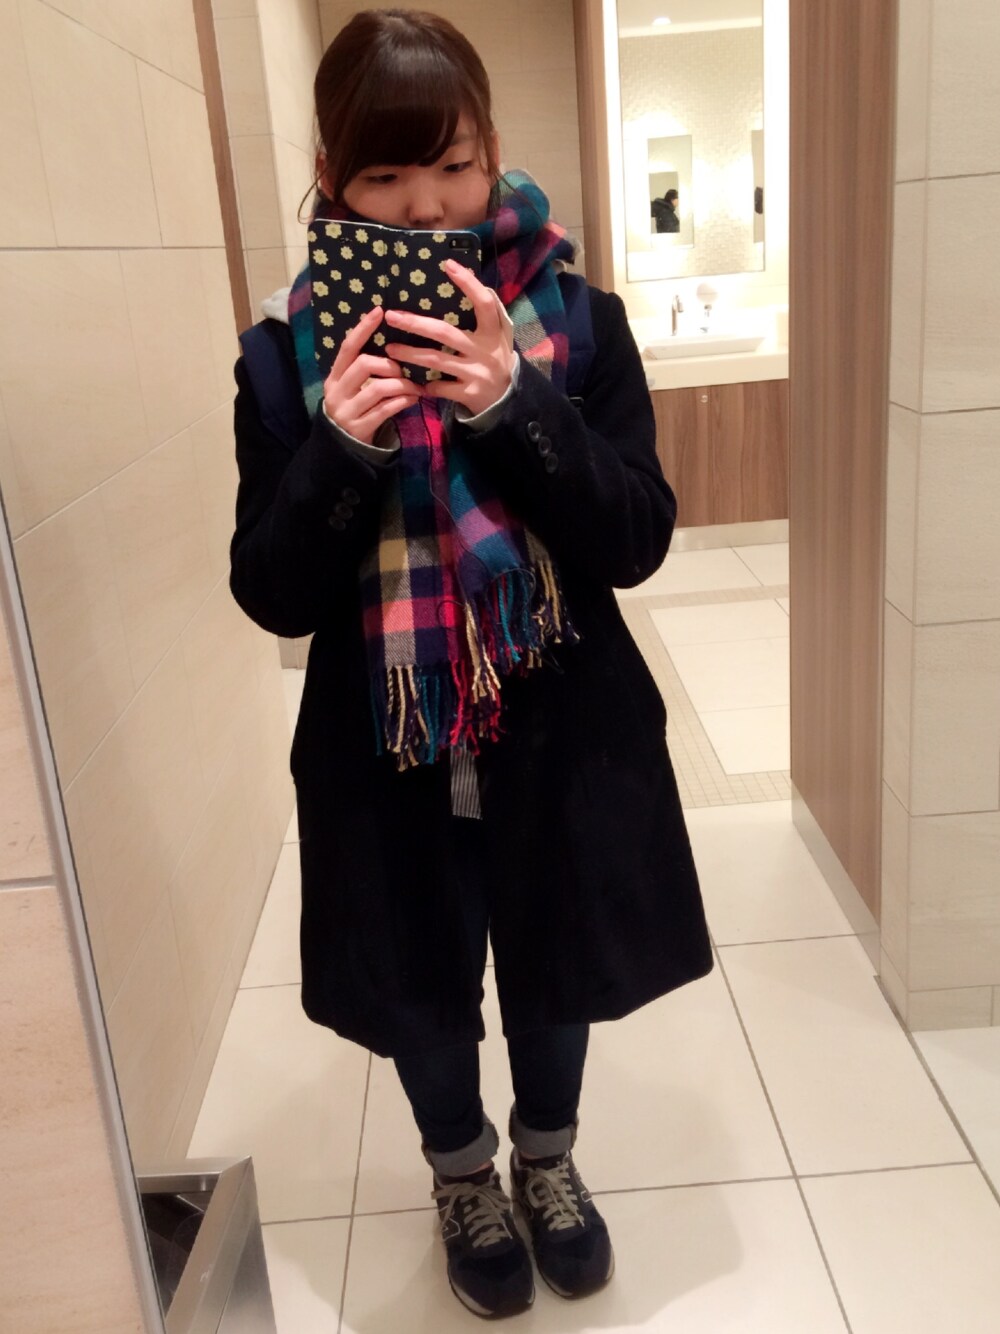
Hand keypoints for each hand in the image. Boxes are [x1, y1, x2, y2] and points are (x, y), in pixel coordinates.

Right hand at [322, 306, 422, 444]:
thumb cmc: (354, 408)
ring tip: (415, 386)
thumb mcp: (351, 387)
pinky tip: (413, 398)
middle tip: (402, 369)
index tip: (379, 312)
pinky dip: (403, 401)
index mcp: (334, 377)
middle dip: (388, 364)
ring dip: (401, 385)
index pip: (347, 347)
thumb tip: (393, 344)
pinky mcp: (360, 428)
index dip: (363, 329)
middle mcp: (337, 391)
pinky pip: (386, 410)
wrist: (342, 447)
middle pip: (363, 365)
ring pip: (378, 388)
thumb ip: (364, 369)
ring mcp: (347, 411)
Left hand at [383, 260, 515, 416]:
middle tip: (391, 316)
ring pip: (436, 360)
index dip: (468, 283)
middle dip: (415, 323)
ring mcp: (476, 373)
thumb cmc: (495, 358)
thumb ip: (486, 313)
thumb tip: (471, 281)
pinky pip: (439, 387)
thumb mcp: (497, 335)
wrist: (507, 398)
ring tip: (390, 348)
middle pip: (444, 332)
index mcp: (493, 331)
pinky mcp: (468, 393)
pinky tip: (413, 381)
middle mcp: (484, 350)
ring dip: (410, 354)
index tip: (448, 264)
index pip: (484, 302)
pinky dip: (425, 384)